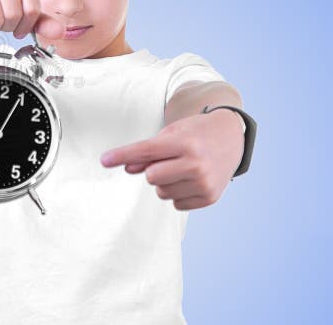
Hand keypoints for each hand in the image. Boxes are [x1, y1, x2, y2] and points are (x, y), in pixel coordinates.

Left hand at [99, 110, 244, 210]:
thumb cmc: (195, 133)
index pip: (145, 150)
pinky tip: (191, 179)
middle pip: (151, 176)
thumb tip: (128, 169)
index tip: (104, 160)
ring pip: (161, 192)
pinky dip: (177, 193)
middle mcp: (196, 164)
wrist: (231, 136)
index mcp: (184, 143)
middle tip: (169, 159)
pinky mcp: (209, 198)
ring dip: (164, 182)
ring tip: (182, 167)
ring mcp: (204, 183)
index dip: (122, 155)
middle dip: (152, 169)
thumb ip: (147, 152)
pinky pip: (175, 203)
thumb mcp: (170, 133)